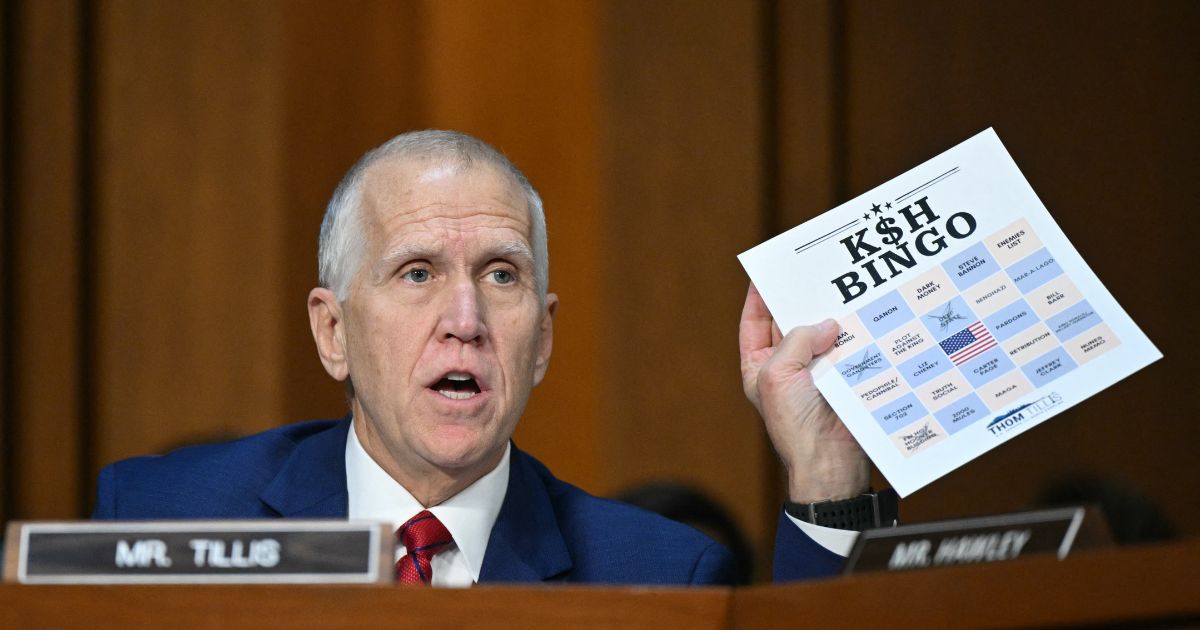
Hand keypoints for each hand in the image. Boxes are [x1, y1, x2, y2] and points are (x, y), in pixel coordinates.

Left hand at [739, 283, 868, 502]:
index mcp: (759, 366)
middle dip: (801, 299)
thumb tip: (828, 324)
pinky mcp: (844, 378)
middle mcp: (786, 367)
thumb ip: (796, 341)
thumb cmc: (795, 426)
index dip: (759, 296)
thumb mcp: (779, 376)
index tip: (768, 270)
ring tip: (842, 287)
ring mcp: (816, 372)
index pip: (754, 323)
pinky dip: (854, 333)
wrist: (832, 464)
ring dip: (831, 313)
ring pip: (822, 333)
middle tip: (814, 270)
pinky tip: (862, 314)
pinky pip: (848, 348)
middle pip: (791, 322)